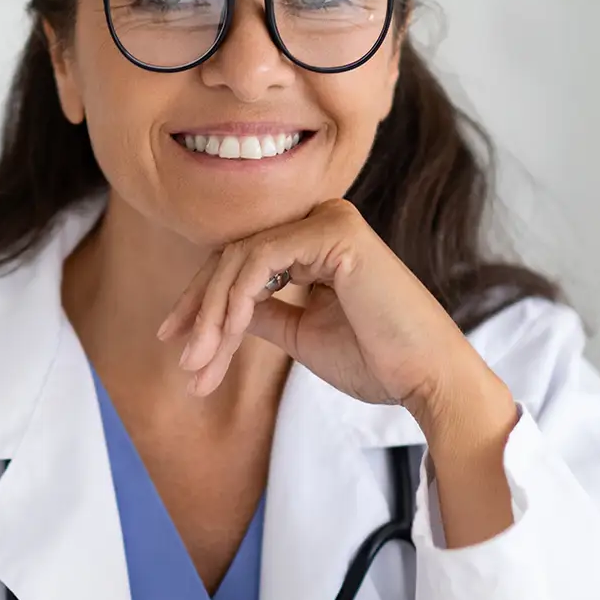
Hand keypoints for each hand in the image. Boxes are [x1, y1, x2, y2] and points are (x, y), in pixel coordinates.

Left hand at [156, 199, 501, 434]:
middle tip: (184, 362)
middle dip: (200, 312)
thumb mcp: (302, 334)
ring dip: (212, 316)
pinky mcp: (335, 231)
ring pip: (241, 259)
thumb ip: (264, 314)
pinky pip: (262, 261)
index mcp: (319, 243)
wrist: (426, 380)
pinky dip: (236, 300)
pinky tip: (226, 336)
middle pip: (234, 256)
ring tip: (198, 364)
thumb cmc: (377, 361)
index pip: (243, 261)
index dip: (202, 300)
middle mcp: (323, 221)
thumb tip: (219, 312)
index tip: (173, 340)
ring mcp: (330, 220)